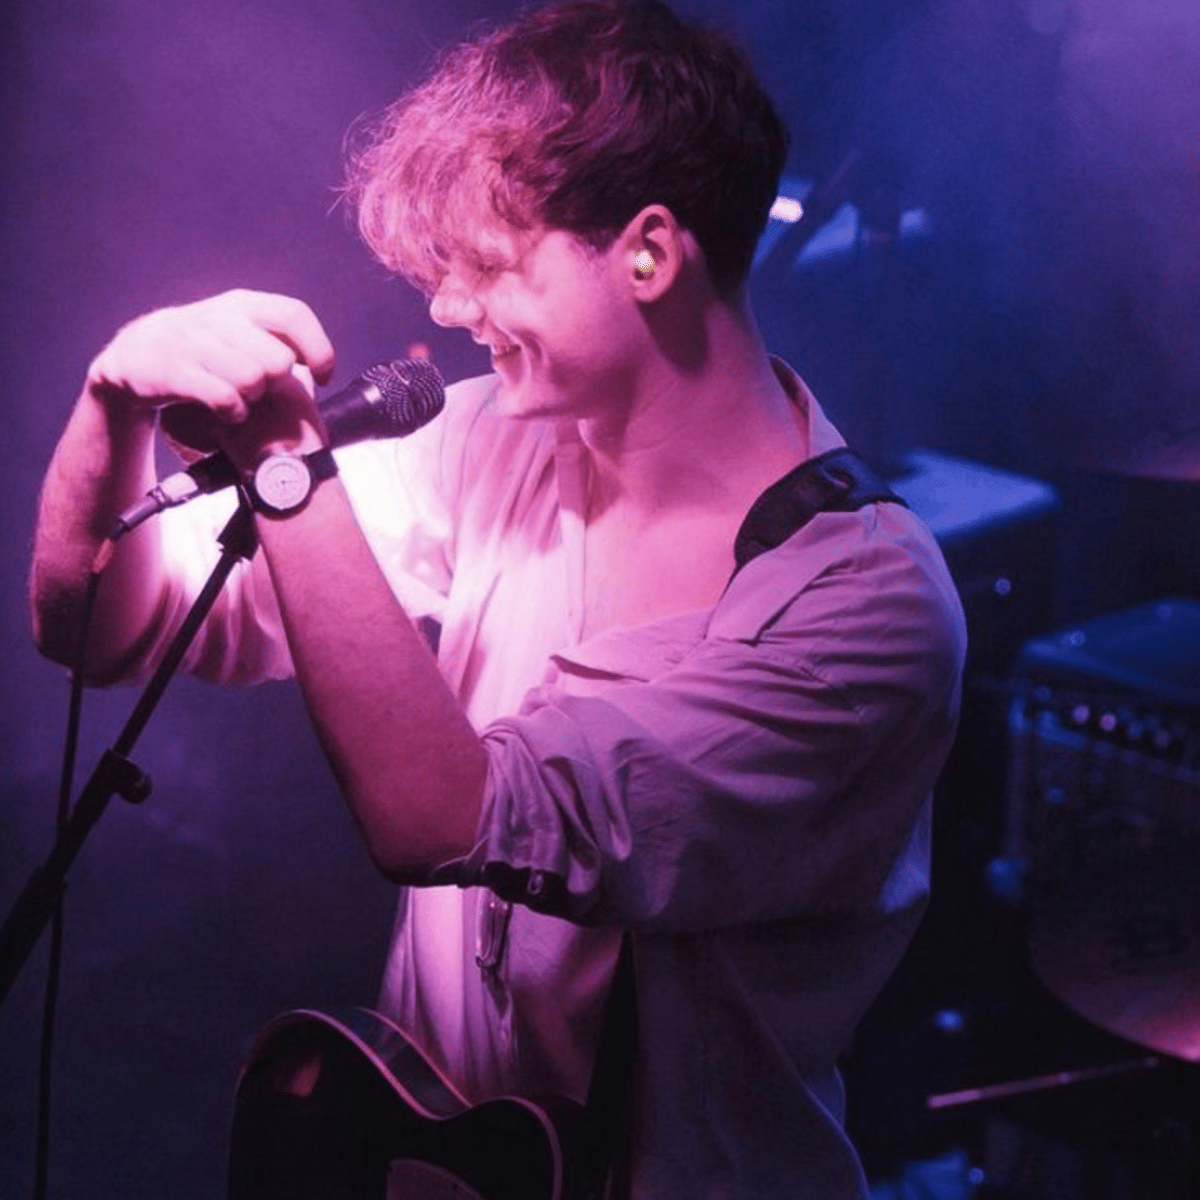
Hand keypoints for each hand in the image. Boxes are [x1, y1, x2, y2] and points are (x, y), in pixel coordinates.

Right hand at [86, 289, 336, 469]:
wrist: (133, 359)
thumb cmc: (202, 354)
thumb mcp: (239, 336)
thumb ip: (276, 343)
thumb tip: (321, 370)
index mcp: (242, 305)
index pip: (295, 315)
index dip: (318, 349)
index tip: (324, 377)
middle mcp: (218, 316)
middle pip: (278, 360)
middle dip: (277, 384)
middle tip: (261, 391)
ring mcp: (191, 341)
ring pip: (253, 380)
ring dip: (252, 399)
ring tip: (240, 401)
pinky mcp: (170, 369)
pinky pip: (224, 397)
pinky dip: (233, 412)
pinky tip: (227, 413)